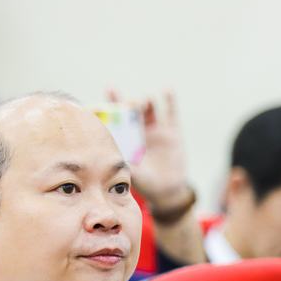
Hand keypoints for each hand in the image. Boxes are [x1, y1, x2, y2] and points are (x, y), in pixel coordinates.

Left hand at [106, 89, 189, 211]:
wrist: (167, 191)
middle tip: (129, 104)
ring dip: (145, 101)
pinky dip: (170, 100)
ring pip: (149, 108)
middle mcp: (138, 130)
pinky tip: (167, 89)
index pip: (116, 117)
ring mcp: (156, 129)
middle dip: (129, 102)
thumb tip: (116, 158)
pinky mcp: (172, 132)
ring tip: (144, 103)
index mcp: (125, 138)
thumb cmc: (146, 183)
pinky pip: (171, 112)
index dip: (112, 103)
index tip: (108, 91)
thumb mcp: (135, 173)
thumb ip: (127, 164)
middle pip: (131, 109)